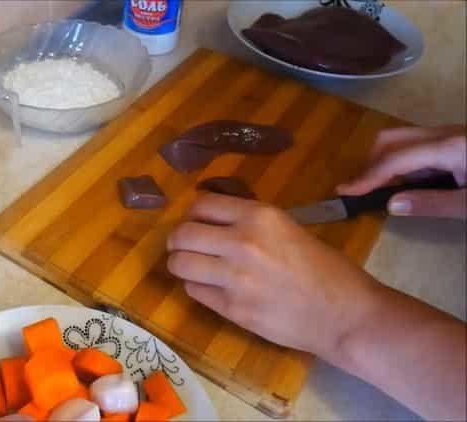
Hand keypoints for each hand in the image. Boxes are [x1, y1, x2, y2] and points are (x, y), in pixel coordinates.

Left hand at [166, 194, 387, 358]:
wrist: (345, 314)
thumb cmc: (324, 268)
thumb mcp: (287, 227)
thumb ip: (249, 222)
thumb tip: (211, 220)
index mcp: (259, 216)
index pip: (202, 205)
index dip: (192, 215)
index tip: (194, 222)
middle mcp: (242, 242)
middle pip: (182, 234)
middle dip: (178, 240)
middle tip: (184, 246)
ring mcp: (234, 278)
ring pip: (180, 264)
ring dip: (182, 264)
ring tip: (192, 267)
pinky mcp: (232, 309)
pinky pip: (194, 291)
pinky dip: (196, 287)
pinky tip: (210, 287)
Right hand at [337, 125, 465, 218]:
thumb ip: (433, 203)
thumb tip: (391, 204)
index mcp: (448, 147)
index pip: (395, 159)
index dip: (368, 176)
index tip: (344, 191)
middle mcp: (444, 134)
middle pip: (391, 139)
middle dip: (371, 163)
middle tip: (364, 190)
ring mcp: (448, 134)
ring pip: (401, 139)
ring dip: (385, 161)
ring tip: (384, 188)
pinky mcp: (452, 140)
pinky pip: (415, 145)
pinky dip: (401, 161)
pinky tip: (409, 182)